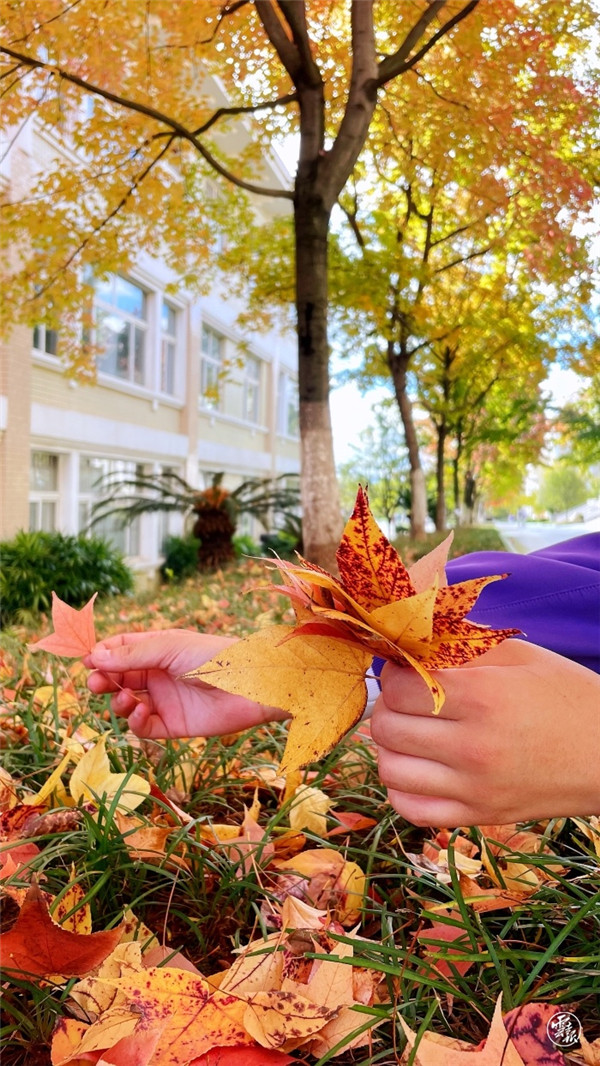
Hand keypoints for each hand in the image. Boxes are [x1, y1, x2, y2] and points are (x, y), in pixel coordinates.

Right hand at [85, 629, 286, 738]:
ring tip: (123, 697)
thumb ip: (132, 655)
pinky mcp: (173, 724)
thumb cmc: (213, 656)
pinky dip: (134, 721)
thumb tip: (93, 657)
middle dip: (103, 680)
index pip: (120, 650)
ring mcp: (165, 699)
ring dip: (117, 701)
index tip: (87, 661)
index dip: (102, 655)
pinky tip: (138, 711)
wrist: (250, 685)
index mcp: (158, 649)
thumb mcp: (169, 648)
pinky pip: (143, 726)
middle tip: (95, 683)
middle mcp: (159, 674)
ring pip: (126, 703)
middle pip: (119, 677)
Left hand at [370, 640, 599, 825]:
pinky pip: (410, 809)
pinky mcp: (479, 816)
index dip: (395, 672)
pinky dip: (401, 788)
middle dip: (388, 706)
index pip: (399, 687)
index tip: (407, 668)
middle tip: (406, 698)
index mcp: (483, 698)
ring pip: (389, 770)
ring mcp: (474, 788)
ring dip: (390, 746)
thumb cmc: (567, 696)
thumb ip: (461, 645)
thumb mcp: (520, 656)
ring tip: (411, 731)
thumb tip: (410, 636)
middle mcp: (473, 747)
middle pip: (387, 727)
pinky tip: (418, 767)